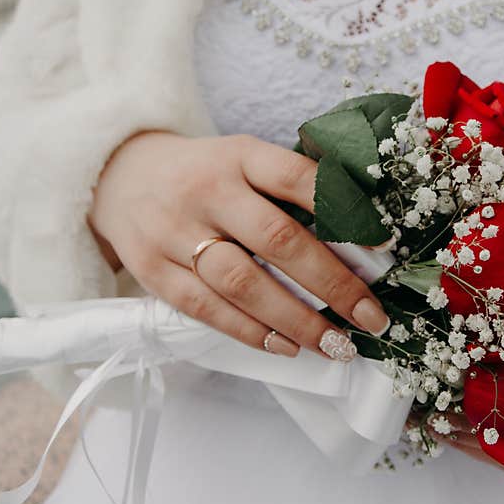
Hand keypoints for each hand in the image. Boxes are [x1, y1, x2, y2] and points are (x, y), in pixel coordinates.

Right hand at [89, 131, 390, 359]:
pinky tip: (288, 347)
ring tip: (337, 345)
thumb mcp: (244, 160)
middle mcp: (207, 191)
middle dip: (332, 284)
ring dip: (296, 320)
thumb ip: (292, 189)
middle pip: (277, 240)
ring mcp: (175, 232)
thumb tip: (362, 234)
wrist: (119, 175)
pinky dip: (251, 333)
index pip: (296, 178)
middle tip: (372, 318)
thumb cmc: (205, 174)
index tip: (385, 247)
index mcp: (239, 156)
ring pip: (242, 283)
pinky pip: (206, 309)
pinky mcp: (153, 271)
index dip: (344, 211)